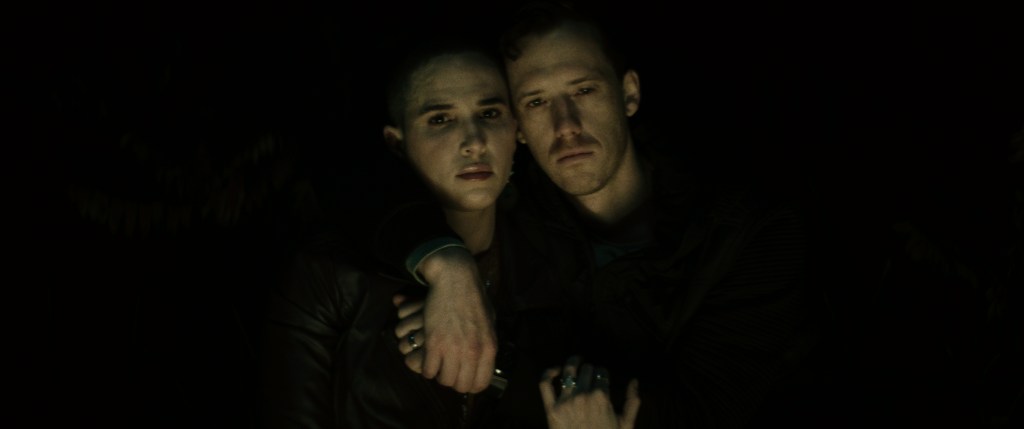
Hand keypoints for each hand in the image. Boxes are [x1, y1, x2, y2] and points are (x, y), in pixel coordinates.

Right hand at [397, 247, 496, 392]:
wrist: (456, 280)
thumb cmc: (474, 299)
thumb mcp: (489, 323)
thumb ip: (486, 345)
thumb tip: (484, 362)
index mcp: (489, 348)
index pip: (480, 383)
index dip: (469, 385)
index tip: (462, 378)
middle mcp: (473, 352)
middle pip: (461, 385)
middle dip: (453, 381)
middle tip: (448, 370)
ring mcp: (453, 348)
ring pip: (444, 380)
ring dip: (439, 375)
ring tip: (438, 364)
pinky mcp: (434, 342)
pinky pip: (428, 369)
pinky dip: (426, 368)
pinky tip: (428, 359)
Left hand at [539, 356, 640, 428]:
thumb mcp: (625, 424)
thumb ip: (632, 402)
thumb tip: (634, 381)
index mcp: (601, 397)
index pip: (602, 372)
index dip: (603, 373)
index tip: (602, 377)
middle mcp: (583, 395)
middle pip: (587, 369)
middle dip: (590, 370)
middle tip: (590, 376)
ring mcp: (565, 401)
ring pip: (569, 371)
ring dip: (573, 364)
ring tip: (576, 361)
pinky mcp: (551, 408)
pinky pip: (545, 384)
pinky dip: (548, 373)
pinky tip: (556, 371)